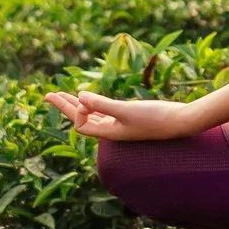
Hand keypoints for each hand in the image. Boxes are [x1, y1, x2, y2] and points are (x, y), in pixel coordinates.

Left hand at [44, 90, 199, 141]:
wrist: (180, 121)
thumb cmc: (155, 118)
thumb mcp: (126, 110)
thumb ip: (102, 104)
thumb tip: (79, 96)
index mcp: (109, 133)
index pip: (81, 126)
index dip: (77, 111)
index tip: (84, 98)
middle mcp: (112, 131)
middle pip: (82, 120)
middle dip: (65, 106)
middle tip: (47, 95)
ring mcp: (120, 124)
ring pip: (92, 115)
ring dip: (77, 104)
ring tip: (62, 95)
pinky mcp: (129, 117)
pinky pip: (105, 112)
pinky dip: (94, 104)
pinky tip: (90, 99)